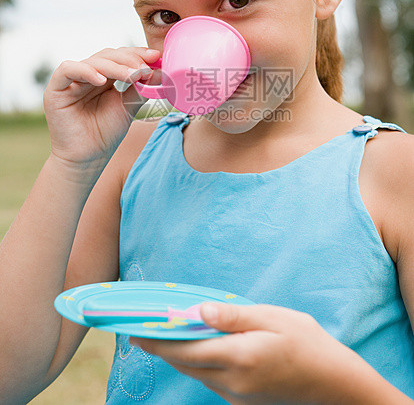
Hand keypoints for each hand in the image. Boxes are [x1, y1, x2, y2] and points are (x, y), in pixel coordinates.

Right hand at [44, 46, 159, 165]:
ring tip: (132, 75)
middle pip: (108, 55)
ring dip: (115, 66)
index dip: (137, 54)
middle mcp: (88, 75)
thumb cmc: (105, 134)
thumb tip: (160, 71)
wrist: (87, 159)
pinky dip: (86, 71)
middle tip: (145, 68)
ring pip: (92, 61)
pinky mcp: (55, 89)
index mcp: (105, 77)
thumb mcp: (128, 107)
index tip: (156, 56)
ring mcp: (71, 80)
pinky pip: (67, 70)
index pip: (121, 57)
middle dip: (129, 59)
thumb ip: (141, 88)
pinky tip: (102, 81)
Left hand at [131, 303, 360, 404]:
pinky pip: (209, 379)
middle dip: (160, 348)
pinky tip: (192, 350)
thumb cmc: (306, 342)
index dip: (159, 339)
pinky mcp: (242, 399)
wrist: (333, 383)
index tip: (136, 330)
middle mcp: (233, 381)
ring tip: (159, 337)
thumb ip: (233, 316)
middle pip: (186, 363)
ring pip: (196, 373)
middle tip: (138, 332)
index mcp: (239, 356)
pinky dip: (195, 363)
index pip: (187, 348)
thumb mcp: (272, 318)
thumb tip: (198, 309)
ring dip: (176, 355)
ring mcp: (237, 394)